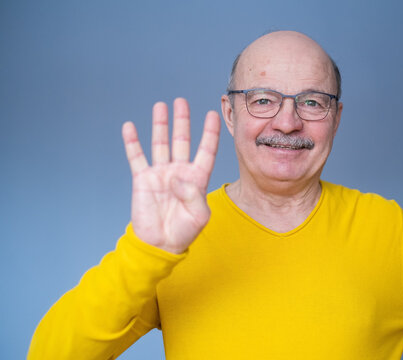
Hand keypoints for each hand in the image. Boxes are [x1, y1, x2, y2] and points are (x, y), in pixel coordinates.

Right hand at [122, 98, 219, 253]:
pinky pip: (136, 157)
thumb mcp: (199, 215)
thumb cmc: (184, 231)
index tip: (212, 115)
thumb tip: (176, 177)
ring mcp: (160, 173)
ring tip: (160, 106)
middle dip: (182, 121)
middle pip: (182, 140)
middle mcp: (179, 171)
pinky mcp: (142, 179)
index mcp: (197, 179)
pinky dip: (132, 142)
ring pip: (160, 143)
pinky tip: (130, 126)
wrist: (159, 244)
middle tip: (181, 102)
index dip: (209, 133)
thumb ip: (193, 195)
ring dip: (160, 125)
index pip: (205, 151)